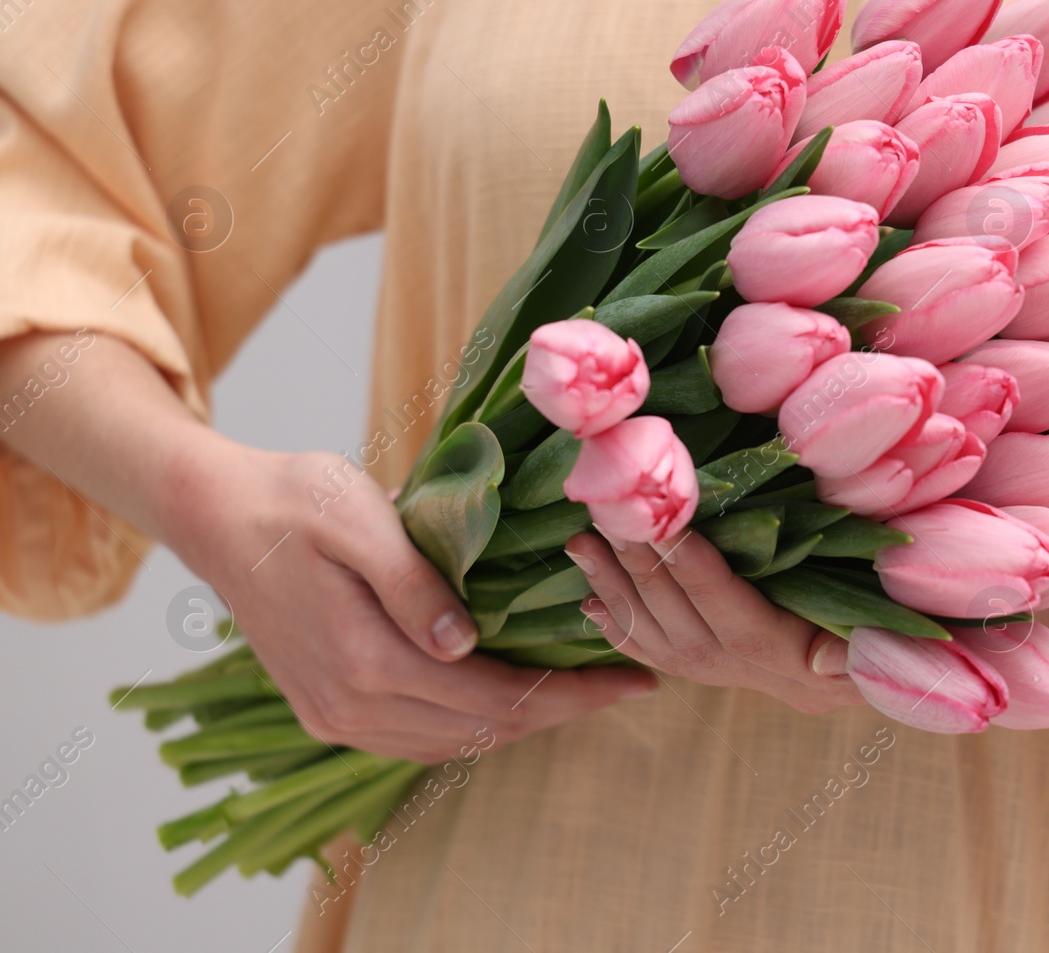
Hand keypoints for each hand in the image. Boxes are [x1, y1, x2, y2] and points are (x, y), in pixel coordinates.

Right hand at [159, 436, 658, 762]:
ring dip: (521, 724)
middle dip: (563, 711)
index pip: (498, 696)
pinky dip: (473, 729)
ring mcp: (336, 718)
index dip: (573, 692)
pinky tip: (507, 700)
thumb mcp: (358, 517)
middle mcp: (353, 707)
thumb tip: (464, 644)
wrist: (217, 519)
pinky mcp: (327, 713)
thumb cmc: (296, 500)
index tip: (636, 678)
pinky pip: (417, 742)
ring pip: (454, 744)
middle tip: (624, 684)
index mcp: (369, 661)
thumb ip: (412, 582)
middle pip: (484, 729)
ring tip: (580, 691)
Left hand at [564, 528, 863, 714]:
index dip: (697, 571)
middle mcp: (742, 671)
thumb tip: (830, 662)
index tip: (665, 526)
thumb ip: (862, 653)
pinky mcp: (699, 669)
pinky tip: (588, 601)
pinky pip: (649, 652)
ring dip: (614, 587)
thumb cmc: (880, 639)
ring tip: (580, 543)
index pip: (732, 611)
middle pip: (681, 616)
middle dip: (640, 564)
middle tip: (606, 514)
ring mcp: (715, 673)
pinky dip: (617, 626)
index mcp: (786, 655)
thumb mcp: (883, 642)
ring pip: (654, 632)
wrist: (861, 680)